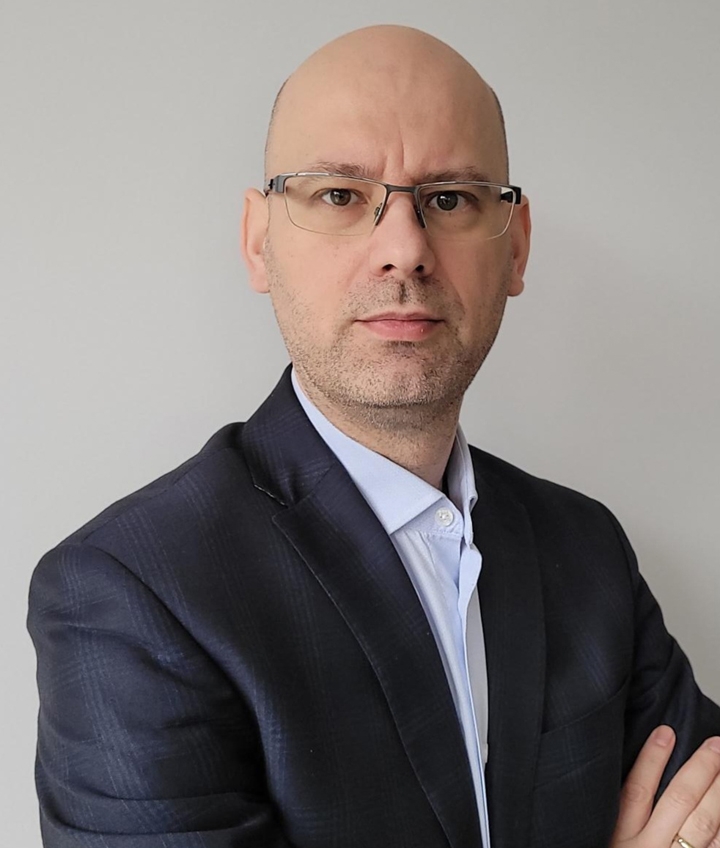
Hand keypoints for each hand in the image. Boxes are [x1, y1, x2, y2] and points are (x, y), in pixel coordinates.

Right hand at [611, 726, 719, 847]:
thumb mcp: (607, 838)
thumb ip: (618, 817)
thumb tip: (639, 781)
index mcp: (620, 837)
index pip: (637, 789)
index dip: (652, 758)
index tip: (666, 732)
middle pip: (679, 801)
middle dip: (700, 769)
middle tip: (716, 745)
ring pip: (704, 823)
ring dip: (719, 793)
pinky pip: (717, 846)